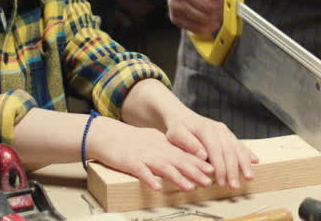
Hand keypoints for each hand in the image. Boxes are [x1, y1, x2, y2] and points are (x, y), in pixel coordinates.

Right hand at [85, 116, 214, 191]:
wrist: (107, 135)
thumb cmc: (131, 141)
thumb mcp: (153, 143)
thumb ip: (168, 151)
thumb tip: (185, 161)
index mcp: (162, 145)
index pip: (184, 154)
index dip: (199, 163)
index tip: (213, 170)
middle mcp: (156, 149)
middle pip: (179, 161)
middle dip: (195, 172)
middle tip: (209, 181)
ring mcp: (144, 155)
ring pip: (164, 167)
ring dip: (178, 177)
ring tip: (189, 187)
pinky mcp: (130, 162)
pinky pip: (141, 172)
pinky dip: (149, 179)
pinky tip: (156, 187)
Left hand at [163, 109, 257, 188]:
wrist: (182, 117)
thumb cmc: (177, 128)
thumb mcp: (176, 134)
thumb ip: (188, 144)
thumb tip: (203, 155)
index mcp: (206, 129)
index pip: (216, 150)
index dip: (220, 167)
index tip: (221, 182)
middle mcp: (218, 129)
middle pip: (229, 150)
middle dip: (234, 170)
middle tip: (235, 186)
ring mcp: (225, 131)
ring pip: (237, 148)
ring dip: (244, 164)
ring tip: (249, 177)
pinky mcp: (227, 135)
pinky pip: (239, 144)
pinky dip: (247, 153)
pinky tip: (255, 161)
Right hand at [165, 0, 223, 34]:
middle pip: (209, 5)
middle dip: (222, 5)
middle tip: (226, 2)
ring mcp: (174, 2)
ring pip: (205, 18)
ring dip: (216, 17)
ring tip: (219, 9)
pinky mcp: (174, 16)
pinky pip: (197, 28)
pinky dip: (207, 25)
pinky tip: (209, 17)